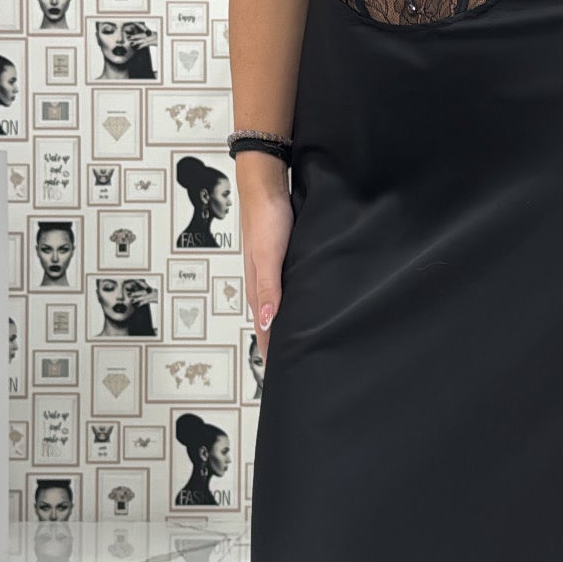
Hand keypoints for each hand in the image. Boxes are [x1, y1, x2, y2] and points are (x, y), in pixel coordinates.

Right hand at [237, 158, 294, 362]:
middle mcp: (263, 283)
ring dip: (286, 325)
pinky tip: (305, 305)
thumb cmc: (266, 217)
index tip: (281, 378)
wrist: (266, 183)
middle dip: (279, 345)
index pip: (264, 330)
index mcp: (258, 287)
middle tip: (294, 369)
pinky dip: (294, 303)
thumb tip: (268, 323)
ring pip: (280, 306)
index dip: (271, 352)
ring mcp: (273, 270)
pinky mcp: (283, 258)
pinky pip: (287, 288)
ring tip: (299, 345)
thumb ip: (268, 289)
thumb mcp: (269, 256)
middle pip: (271, 322)